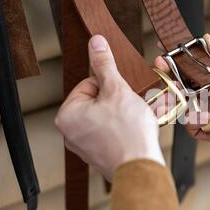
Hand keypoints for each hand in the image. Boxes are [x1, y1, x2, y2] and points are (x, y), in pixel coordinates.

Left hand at [55, 35, 164, 181]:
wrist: (141, 166)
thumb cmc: (128, 132)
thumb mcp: (117, 89)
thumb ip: (104, 64)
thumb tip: (96, 43)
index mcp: (68, 114)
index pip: (88, 84)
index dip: (110, 85)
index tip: (122, 93)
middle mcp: (71, 133)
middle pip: (97, 101)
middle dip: (118, 100)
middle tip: (132, 106)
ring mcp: (85, 147)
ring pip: (106, 117)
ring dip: (123, 113)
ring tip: (136, 119)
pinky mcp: (100, 156)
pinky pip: (111, 133)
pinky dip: (123, 129)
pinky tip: (135, 131)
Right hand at [155, 34, 209, 158]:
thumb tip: (205, 39)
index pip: (195, 69)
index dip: (178, 61)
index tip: (164, 50)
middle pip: (185, 87)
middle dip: (169, 78)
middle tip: (160, 68)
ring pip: (185, 108)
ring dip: (173, 99)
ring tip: (169, 90)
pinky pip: (194, 129)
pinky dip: (190, 121)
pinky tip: (194, 114)